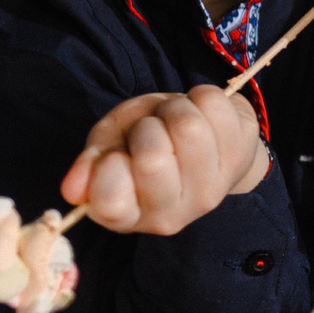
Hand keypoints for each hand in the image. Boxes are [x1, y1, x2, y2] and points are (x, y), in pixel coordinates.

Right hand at [61, 86, 267, 235]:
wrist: (205, 139)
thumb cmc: (148, 142)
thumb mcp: (111, 143)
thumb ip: (92, 160)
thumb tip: (73, 190)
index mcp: (127, 214)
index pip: (111, 202)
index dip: (109, 169)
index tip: (115, 156)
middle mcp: (170, 215)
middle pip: (153, 156)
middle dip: (145, 128)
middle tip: (151, 132)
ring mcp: (210, 192)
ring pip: (188, 126)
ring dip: (175, 109)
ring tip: (176, 122)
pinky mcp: (240, 160)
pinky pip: (215, 106)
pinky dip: (201, 97)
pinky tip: (203, 116)